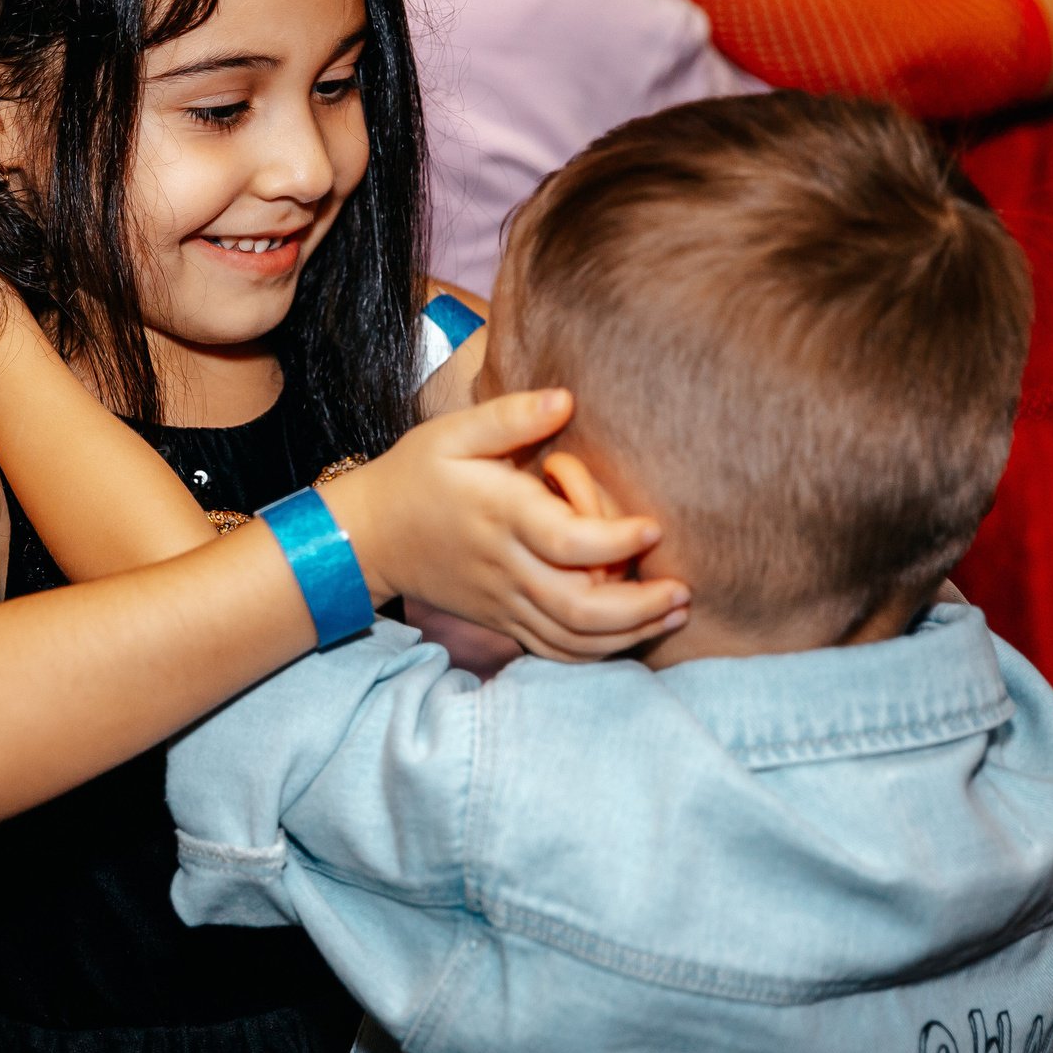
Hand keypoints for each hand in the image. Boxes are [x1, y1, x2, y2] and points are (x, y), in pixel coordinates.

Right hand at [320, 390, 689, 662]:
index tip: (654, 527)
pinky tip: (631, 637)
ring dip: (629, 634)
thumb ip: (511, 416)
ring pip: (573, 638)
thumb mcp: (453, 432)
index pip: (567, 541)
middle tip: (683, 591)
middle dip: (639, 606)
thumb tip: (566, 399)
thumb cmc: (416, 474)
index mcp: (500, 515)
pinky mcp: (500, 622)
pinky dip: (597, 653)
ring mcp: (503, 602)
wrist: (368, 535)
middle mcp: (506, 566)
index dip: (616, 540)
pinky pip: (554, 651)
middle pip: (580, 606)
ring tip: (674, 615)